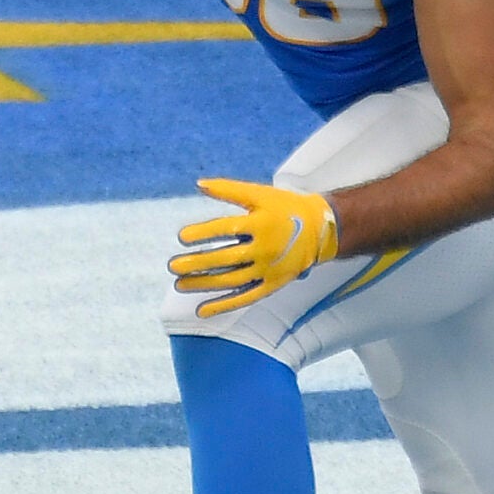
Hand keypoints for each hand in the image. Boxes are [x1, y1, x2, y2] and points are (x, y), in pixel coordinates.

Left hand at [169, 178, 339, 316]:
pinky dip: (223, 305)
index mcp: (260, 224)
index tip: (182, 237)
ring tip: (179, 284)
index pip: (225, 229)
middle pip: (225, 258)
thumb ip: (229, 189)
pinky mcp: (272, 285)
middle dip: (196, 263)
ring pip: (231, 280)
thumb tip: (199, 184)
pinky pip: (245, 298)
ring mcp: (268, 270)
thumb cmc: (285, 208)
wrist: (320, 230)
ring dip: (204, 284)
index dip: (202, 233)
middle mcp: (264, 249)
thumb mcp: (259, 194)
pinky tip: (202, 309)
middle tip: (173, 266)